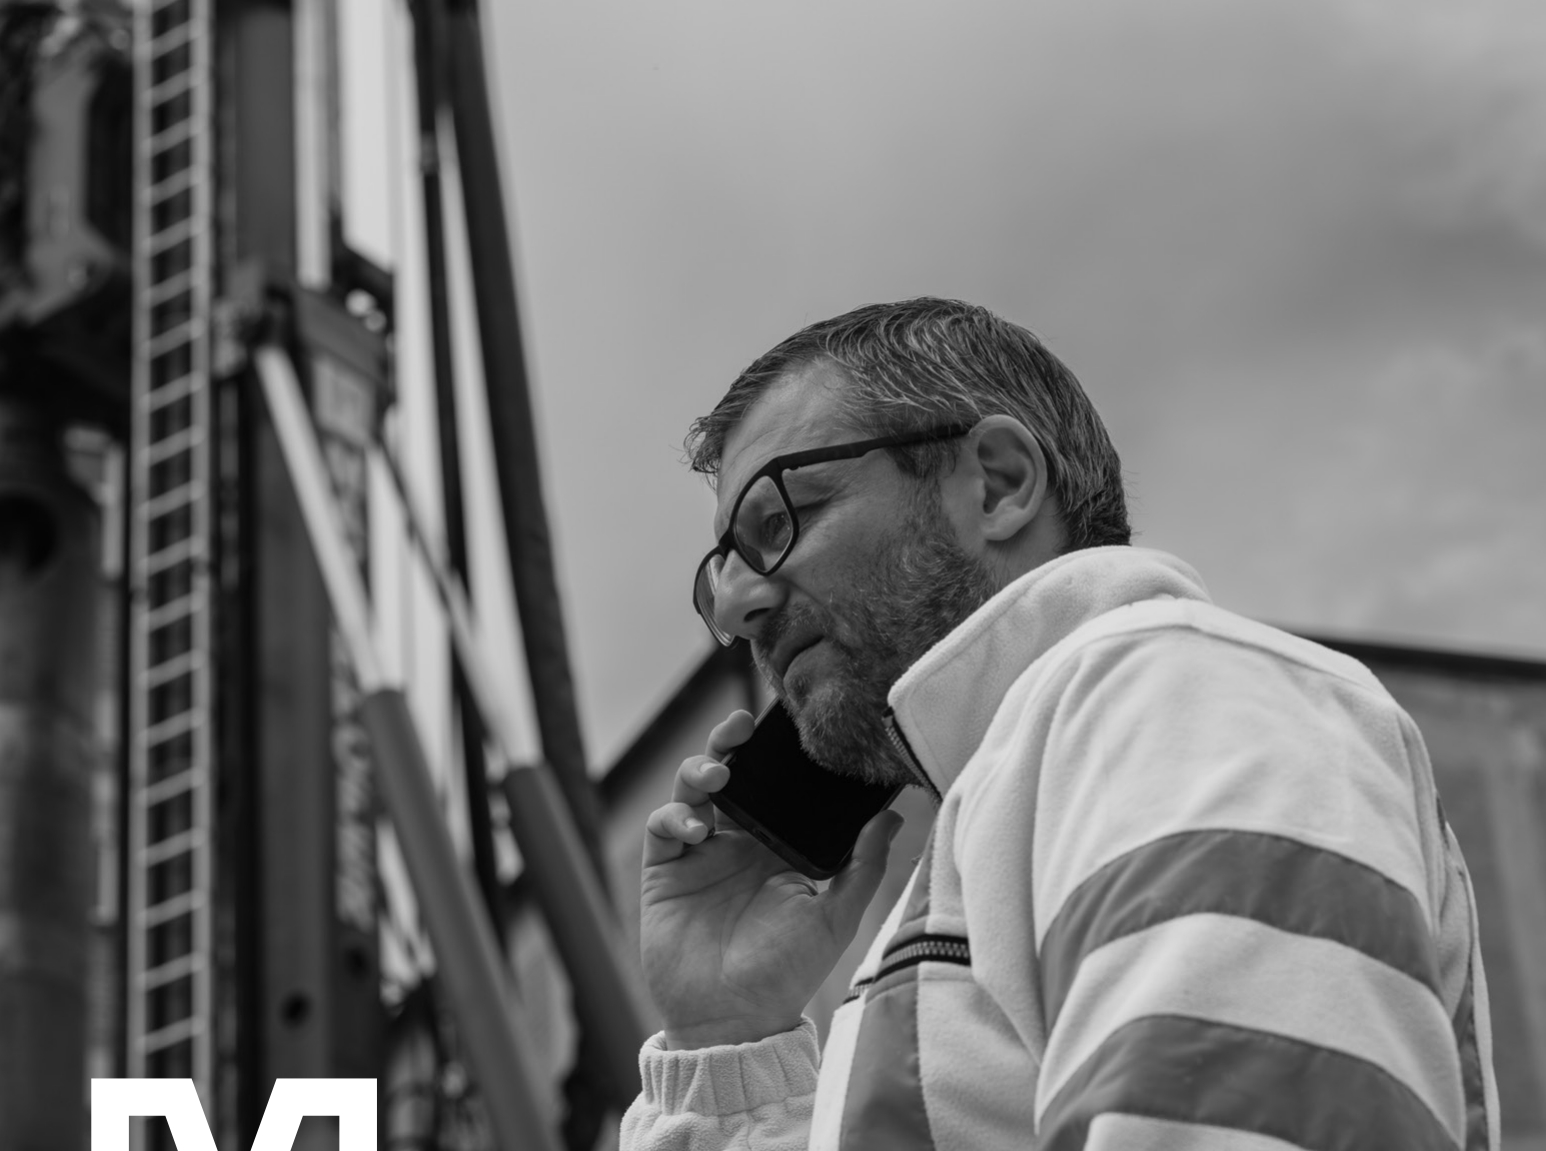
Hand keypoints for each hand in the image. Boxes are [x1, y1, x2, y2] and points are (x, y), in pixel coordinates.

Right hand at [640, 709, 903, 1048]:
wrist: (736, 1022)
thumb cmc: (788, 973)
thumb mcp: (834, 917)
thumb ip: (862, 866)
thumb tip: (891, 817)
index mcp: (774, 846)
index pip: (772, 785)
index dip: (772, 754)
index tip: (782, 726)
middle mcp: (734, 843)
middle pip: (726, 774)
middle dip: (727, 744)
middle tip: (740, 729)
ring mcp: (697, 856)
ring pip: (689, 790)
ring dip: (698, 771)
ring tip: (718, 777)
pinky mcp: (665, 873)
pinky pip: (662, 829)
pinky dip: (674, 817)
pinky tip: (696, 828)